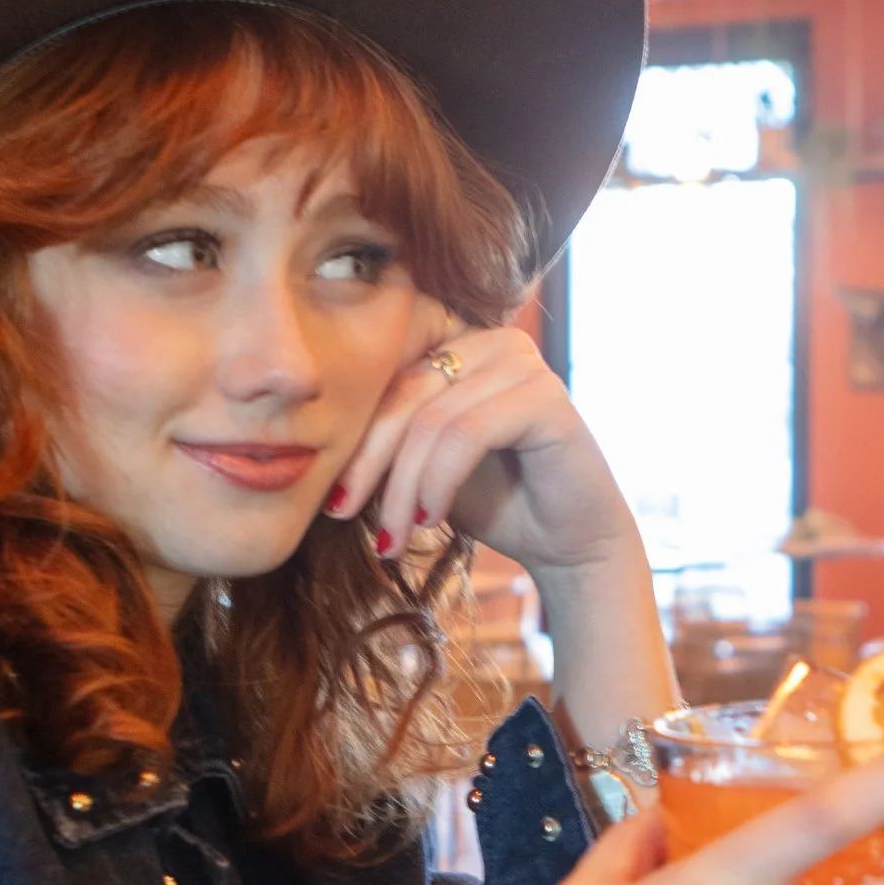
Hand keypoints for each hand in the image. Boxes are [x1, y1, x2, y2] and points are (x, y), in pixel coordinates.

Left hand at [324, 315, 637, 587]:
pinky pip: (466, 434)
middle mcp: (494, 340)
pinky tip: (431, 519)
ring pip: (431, 420)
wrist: (568, 543)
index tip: (332, 501)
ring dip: (403, 485)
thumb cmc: (498, 502)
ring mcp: (524, 363)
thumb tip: (314, 446)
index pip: (389, 378)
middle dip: (368, 463)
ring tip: (393, 535)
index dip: (355, 438)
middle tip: (345, 516)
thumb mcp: (426, 466)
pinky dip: (439, 481)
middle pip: (404, 394)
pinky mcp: (546, 397)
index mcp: (461, 344)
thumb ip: (391, 439)